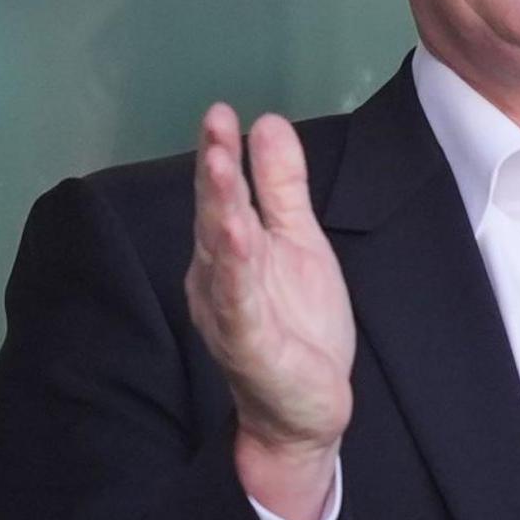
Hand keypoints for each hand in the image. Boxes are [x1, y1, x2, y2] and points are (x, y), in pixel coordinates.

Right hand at [186, 104, 354, 519]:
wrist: (305, 409)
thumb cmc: (297, 324)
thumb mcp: (298, 242)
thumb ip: (281, 186)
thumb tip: (266, 122)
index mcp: (230, 250)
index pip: (224, 194)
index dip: (221, 152)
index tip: (220, 110)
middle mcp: (218, 277)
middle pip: (216, 217)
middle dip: (215, 173)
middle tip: (214, 127)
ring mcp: (230, 312)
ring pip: (222, 255)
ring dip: (219, 211)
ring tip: (217, 168)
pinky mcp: (249, 346)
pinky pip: (240, 306)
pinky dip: (236, 274)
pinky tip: (236, 243)